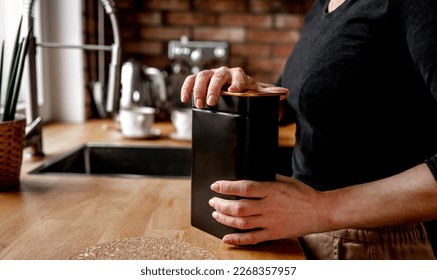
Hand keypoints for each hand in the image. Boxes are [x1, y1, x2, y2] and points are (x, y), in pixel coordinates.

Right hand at [180, 66, 288, 107]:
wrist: (235, 86)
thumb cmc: (245, 89)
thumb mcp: (257, 92)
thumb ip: (269, 93)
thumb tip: (285, 93)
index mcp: (238, 74)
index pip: (238, 76)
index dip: (236, 83)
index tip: (235, 92)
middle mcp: (224, 72)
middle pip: (217, 76)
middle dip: (213, 89)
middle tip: (211, 102)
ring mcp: (211, 75)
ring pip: (202, 77)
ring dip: (199, 90)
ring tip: (198, 104)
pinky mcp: (200, 79)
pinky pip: (191, 80)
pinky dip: (186, 88)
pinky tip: (184, 99)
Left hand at [208, 175, 324, 244]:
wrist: (320, 211)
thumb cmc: (303, 194)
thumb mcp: (285, 180)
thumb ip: (268, 179)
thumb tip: (251, 176)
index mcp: (271, 190)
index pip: (244, 188)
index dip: (227, 187)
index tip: (215, 186)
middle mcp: (269, 207)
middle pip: (239, 208)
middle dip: (221, 205)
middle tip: (213, 201)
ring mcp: (271, 222)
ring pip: (242, 223)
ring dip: (225, 219)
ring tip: (216, 215)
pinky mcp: (274, 234)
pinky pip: (252, 239)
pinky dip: (237, 240)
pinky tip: (226, 238)